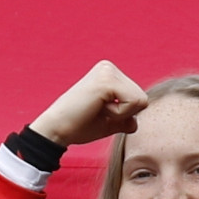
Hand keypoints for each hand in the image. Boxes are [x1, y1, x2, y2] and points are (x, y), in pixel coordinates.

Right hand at [30, 61, 147, 147]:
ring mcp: (107, 71)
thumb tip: (141, 114)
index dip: (125, 115)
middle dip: (125, 114)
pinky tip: (97, 109)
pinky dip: (118, 114)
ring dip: (121, 114)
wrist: (56, 130)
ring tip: (96, 110)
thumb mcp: (111, 121)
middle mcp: (109, 68)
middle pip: (143, 100)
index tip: (100, 112)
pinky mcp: (106, 80)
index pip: (140, 99)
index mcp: (109, 74)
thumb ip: (128, 116)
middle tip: (97, 112)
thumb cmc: (80, 126)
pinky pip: (133, 103)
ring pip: (140, 101)